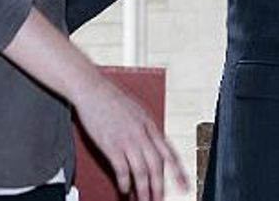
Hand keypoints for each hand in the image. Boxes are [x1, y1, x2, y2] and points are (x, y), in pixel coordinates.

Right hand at [72, 75, 189, 200]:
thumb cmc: (113, 99)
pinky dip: (124, 182)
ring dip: (143, 190)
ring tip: (143, 200)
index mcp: (151, 126)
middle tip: (159, 200)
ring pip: (141, 171)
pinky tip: (124, 189)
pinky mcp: (111, 145)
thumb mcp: (139, 111)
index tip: (184, 186)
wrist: (93, 90)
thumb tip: (154, 144)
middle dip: (159, 187)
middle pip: (156, 166)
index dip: (178, 172)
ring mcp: (127, 140)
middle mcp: (142, 134)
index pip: (169, 153)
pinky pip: (121, 169)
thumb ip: (147, 129)